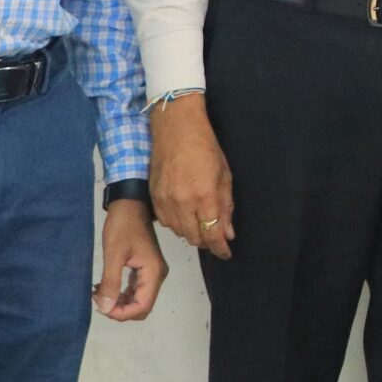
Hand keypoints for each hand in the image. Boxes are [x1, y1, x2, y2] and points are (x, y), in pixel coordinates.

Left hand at [94, 201, 168, 320]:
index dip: (122, 313)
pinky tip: (105, 287)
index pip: (142, 306)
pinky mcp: (145, 269)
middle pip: (142, 307)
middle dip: (120, 310)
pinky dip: (121, 294)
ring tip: (99, 294)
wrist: (130, 204)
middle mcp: (157, 276)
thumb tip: (105, 308)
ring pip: (138, 300)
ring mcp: (152, 273)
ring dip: (119, 303)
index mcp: (153, 273)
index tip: (101, 307)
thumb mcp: (114, 254)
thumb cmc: (122, 226)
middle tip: (99, 300)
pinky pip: (136, 290)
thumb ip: (111, 283)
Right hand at [151, 94, 233, 259]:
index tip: (226, 253)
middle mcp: (183, 203)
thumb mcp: (224, 175)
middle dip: (207, 241)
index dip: (220, 248)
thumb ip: (226, 206)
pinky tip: (184, 216)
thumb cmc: (206, 148)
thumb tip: (228, 233)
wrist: (176, 129)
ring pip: (179, 232)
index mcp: (204, 196)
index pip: (212, 234)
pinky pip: (165, 222)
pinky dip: (177, 224)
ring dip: (192, 233)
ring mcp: (165, 201)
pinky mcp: (153, 198)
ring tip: (201, 224)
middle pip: (194, 237)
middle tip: (215, 236)